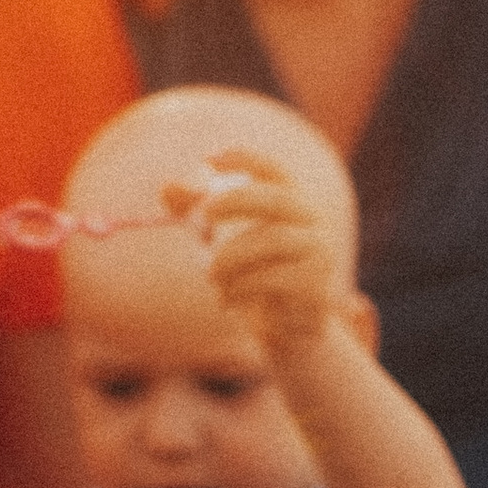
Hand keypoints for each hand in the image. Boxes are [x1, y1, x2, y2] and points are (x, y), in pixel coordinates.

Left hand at [177, 152, 348, 370]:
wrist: (284, 328)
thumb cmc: (253, 272)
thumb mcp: (222, 240)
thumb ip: (197, 213)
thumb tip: (167, 188)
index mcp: (293, 202)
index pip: (274, 170)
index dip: (245, 160)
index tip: (208, 161)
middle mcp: (313, 222)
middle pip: (278, 199)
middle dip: (237, 200)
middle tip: (202, 214)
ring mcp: (320, 254)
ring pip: (272, 240)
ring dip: (231, 256)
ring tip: (212, 275)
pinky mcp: (316, 287)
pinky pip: (273, 279)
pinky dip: (240, 287)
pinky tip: (227, 300)